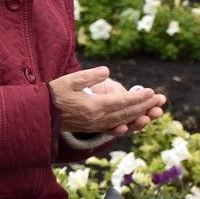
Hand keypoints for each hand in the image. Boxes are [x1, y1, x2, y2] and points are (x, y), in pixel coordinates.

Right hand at [49, 67, 165, 137]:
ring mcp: (94, 125)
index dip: (138, 97)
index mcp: (93, 106)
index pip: (122, 102)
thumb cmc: (52, 95)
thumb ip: (89, 76)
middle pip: (127, 113)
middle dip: (145, 106)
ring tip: (153, 112)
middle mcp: (97, 118)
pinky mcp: (91, 128)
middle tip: (161, 100)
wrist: (38, 114)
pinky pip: (113, 128)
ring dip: (140, 116)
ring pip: (122, 121)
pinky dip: (126, 126)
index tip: (152, 92)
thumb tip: (107, 71)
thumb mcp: (69, 80)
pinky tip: (132, 124)